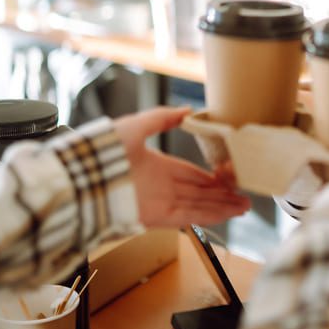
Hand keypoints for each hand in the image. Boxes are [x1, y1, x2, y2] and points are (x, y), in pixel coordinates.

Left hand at [113, 107, 250, 227]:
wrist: (84, 175)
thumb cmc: (103, 151)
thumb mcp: (135, 126)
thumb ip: (161, 118)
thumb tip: (186, 111)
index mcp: (156, 167)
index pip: (190, 174)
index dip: (211, 176)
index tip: (228, 176)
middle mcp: (160, 187)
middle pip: (198, 192)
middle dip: (222, 194)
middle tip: (244, 194)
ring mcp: (159, 203)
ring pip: (198, 206)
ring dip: (222, 207)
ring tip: (244, 206)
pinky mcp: (156, 217)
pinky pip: (189, 218)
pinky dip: (209, 216)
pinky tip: (227, 214)